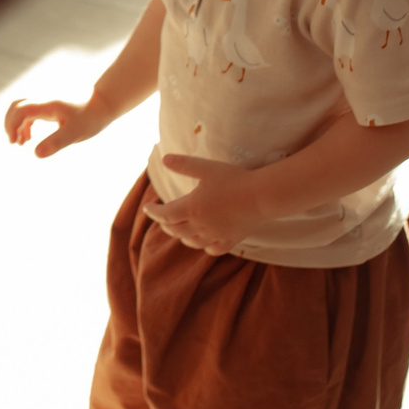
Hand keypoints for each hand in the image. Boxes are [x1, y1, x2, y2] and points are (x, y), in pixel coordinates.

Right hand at [4, 97, 107, 156]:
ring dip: (16, 123)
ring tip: (21, 143)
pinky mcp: (48, 101)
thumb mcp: (75, 133)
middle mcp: (43, 97)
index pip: (20, 110)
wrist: (103, 102)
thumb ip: (56, 142)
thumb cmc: (90, 118)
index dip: (12, 125)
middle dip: (10, 124)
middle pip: (16, 105)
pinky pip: (29, 109)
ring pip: (21, 106)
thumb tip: (36, 154)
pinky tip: (29, 137)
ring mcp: (45, 97)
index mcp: (47, 103)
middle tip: (14, 142)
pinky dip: (24, 122)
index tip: (14, 143)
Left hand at [142, 153, 267, 254]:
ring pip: (191, 242)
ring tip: (179, 230)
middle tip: (161, 217)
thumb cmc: (234, 179)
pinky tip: (204, 242)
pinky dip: (204, 247)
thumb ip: (184, 164)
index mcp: (191, 208)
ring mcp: (215, 235)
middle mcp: (200, 226)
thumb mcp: (206, 168)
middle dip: (165, 224)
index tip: (147, 207)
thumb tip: (164, 159)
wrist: (262, 197)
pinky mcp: (230, 241)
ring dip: (181, 236)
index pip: (164, 214)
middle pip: (175, 230)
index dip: (153, 212)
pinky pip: (212, 249)